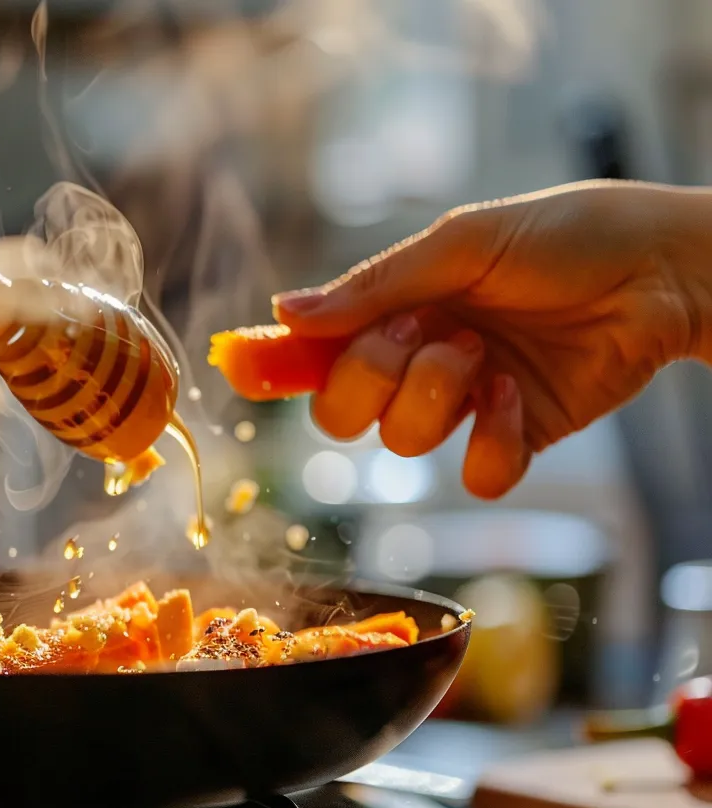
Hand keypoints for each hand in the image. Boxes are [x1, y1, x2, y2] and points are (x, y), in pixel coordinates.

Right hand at [273, 180, 711, 498]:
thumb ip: (375, 286)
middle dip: (369, 380)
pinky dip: (489, 441)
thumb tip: (285, 313)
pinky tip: (513, 396)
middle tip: (418, 334)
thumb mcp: (462, 243)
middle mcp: (416, 362)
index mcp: (394, 310)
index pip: (315, 351)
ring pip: (401, 443)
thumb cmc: (563, 236)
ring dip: (437, 396)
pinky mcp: (512, 438)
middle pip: (340, 414)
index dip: (275, 364)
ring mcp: (461, 405)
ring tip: (486, 352)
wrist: (661, 270)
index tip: (241, 366)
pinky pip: (471, 476)